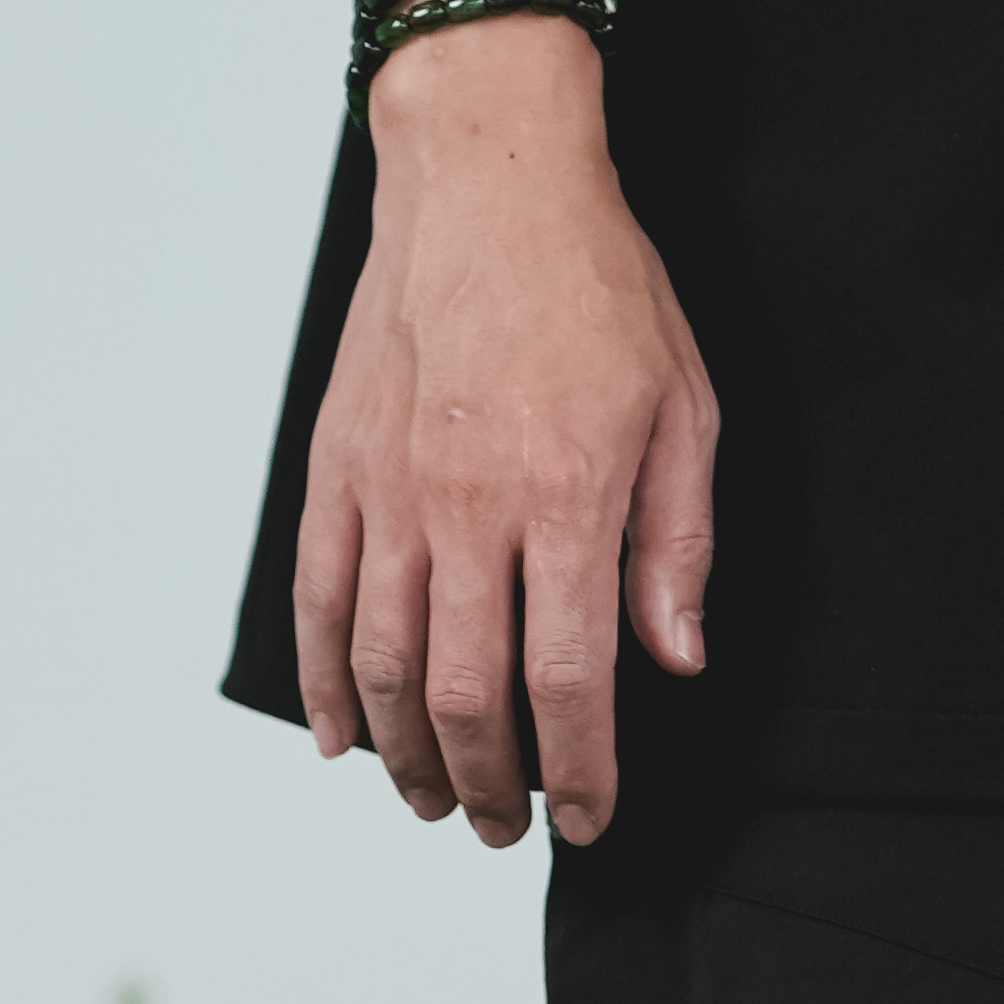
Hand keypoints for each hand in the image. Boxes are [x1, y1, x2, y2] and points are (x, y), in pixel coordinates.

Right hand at [293, 14, 716, 845]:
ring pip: (386, 666)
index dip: (578, 769)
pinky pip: (320, 600)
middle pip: (467, 696)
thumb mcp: (683, 409)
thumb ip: (678, 545)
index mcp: (566, 494)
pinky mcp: (336, 467)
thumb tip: (673, 661)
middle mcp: (467, 503)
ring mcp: (389, 489)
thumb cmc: (595, 284)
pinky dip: (329, 683)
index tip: (589, 817)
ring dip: (409, 756)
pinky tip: (347, 739)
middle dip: (491, 786)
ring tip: (438, 801)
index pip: (568, 680)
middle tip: (509, 829)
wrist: (484, 175)